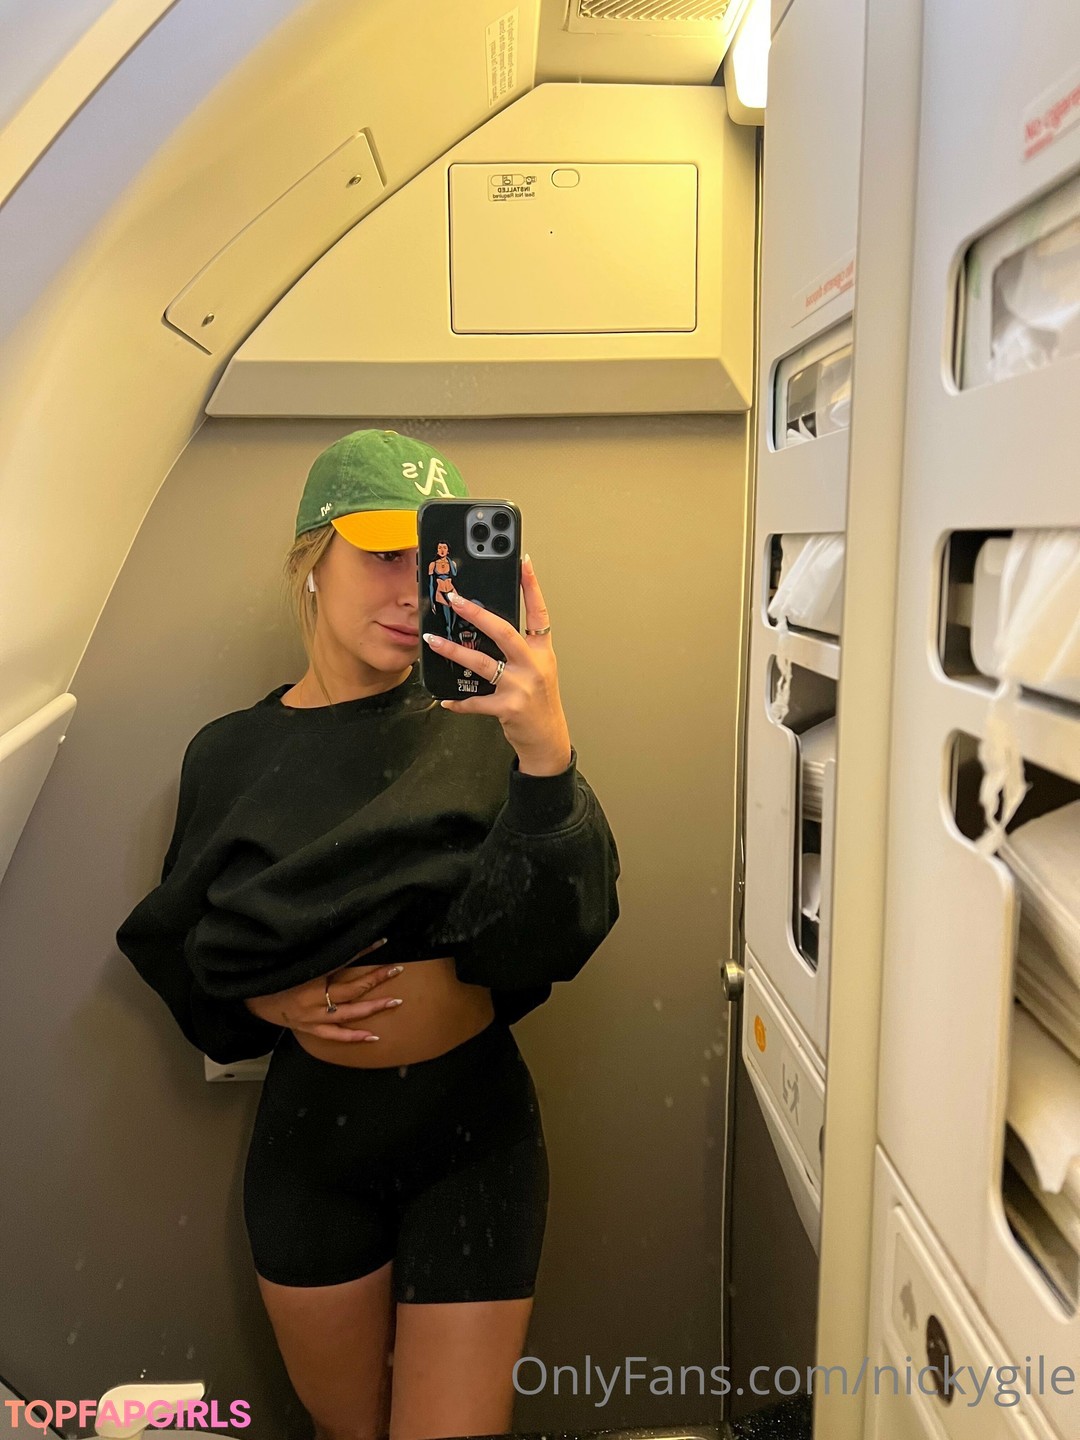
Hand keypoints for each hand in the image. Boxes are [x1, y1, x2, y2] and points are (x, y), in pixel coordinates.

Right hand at [242, 938, 403, 1042]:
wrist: (249, 996)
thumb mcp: (295, 959)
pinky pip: (334, 1036)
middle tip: (396, 970)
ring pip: (347, 1014)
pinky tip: (372, 1036)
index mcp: (307, 977)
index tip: (381, 942)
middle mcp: (311, 1000)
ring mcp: (311, 1017)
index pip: (342, 963)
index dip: (363, 953)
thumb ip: (320, 954)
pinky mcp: (309, 1029)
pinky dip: (353, 1037)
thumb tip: (345, 941)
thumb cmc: (273, 974)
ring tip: (394, 1001)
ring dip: (372, 1008)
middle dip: (375, 979)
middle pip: (350, 990)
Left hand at [421, 554, 572, 775]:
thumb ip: (519, 650)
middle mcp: (534, 665)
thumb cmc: (539, 702)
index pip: (539, 612)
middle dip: (477, 614)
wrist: (547, 739)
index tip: (523, 562)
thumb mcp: (538, 670)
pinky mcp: (508, 708)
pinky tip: (447, 699)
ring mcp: (521, 686)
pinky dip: (460, 701)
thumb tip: (486, 627)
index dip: (532, 586)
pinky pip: (476, 701)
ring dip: (454, 651)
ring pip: (482, 663)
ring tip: (432, 641)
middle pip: (504, 631)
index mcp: (542, 651)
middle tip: (455, 599)